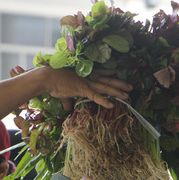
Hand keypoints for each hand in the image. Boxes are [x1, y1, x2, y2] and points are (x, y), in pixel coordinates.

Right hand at [12, 65, 131, 109]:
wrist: (47, 78)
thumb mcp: (63, 91)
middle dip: (120, 84)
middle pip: (107, 80)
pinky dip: (104, 101)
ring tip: (127, 96)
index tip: (119, 72)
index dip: (111, 72)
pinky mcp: (82, 89)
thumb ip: (68, 100)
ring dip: (117, 92)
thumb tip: (68, 108)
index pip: (101, 72)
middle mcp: (88, 77)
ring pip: (105, 88)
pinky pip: (95, 96)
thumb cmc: (54, 82)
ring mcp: (86, 82)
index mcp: (85, 74)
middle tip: (131, 87)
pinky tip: (111, 105)